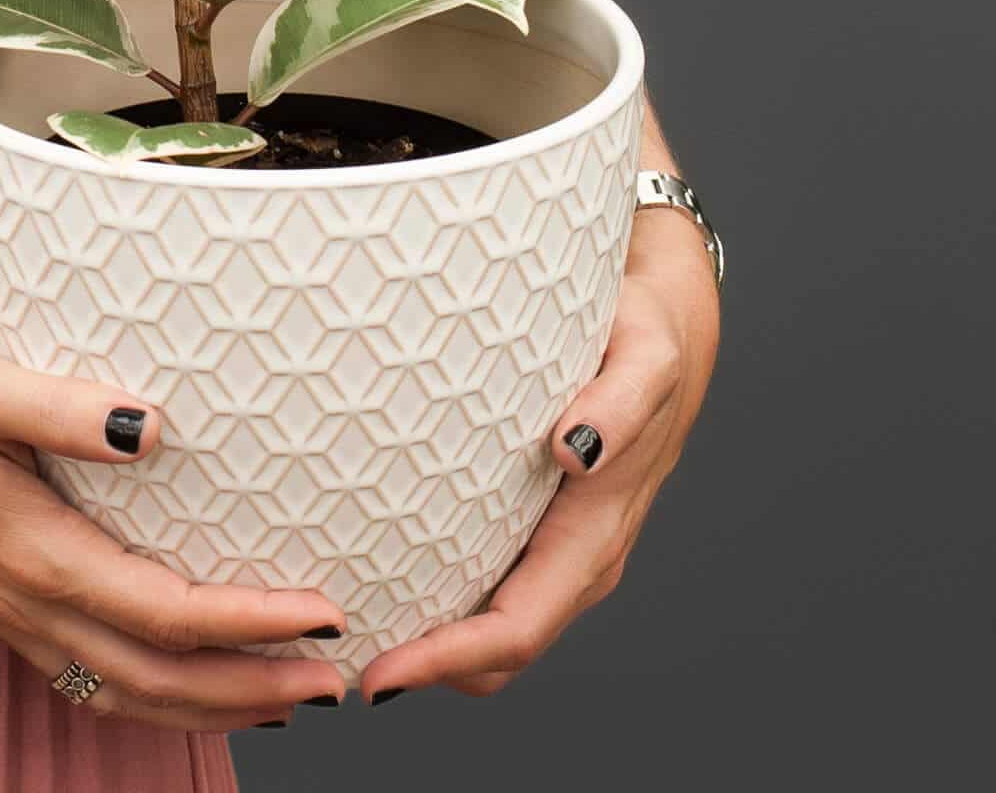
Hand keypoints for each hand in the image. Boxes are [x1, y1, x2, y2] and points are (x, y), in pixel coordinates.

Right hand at [0, 319, 351, 731]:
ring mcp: (13, 613)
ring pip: (127, 694)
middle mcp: (28, 600)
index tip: (327, 612)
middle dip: (254, 686)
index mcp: (35, 551)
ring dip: (214, 706)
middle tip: (338, 677)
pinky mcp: (4, 605)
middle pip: (160, 679)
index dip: (252, 622)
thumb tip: (154, 428)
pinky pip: (93, 678)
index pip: (167, 612)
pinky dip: (157, 697)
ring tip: (290, 698)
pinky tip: (190, 682)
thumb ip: (62, 407)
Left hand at [359, 206, 721, 702]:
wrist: (662, 320)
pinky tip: (380, 571)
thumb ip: (618, 404)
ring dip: (428, 642)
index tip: (382, 674)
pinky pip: (487, 583)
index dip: (449, 661)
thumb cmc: (645, 336)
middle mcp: (577, 556)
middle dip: (425, 668)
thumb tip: (574, 451)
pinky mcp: (535, 522)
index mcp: (597, 533)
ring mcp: (555, 544)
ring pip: (490, 625)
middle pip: (496, 651)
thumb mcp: (642, 355)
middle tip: (332, 658)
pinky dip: (439, 601)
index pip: (518, 628)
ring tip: (343, 626)